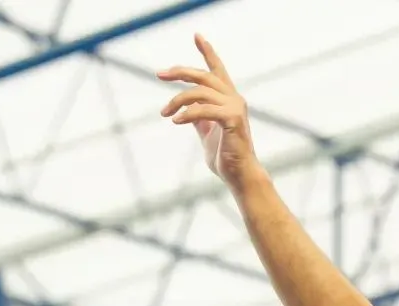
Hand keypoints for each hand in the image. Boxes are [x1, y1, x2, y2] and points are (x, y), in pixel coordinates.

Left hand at [158, 35, 261, 191]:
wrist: (239, 176)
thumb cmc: (225, 157)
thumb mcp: (207, 133)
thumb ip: (199, 119)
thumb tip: (186, 110)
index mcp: (229, 99)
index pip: (217, 70)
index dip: (207, 52)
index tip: (196, 36)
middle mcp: (234, 98)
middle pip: (203, 76)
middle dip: (179, 72)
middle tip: (159, 75)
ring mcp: (235, 107)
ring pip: (199, 92)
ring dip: (177, 100)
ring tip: (165, 113)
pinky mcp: (233, 119)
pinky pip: (204, 110)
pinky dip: (187, 114)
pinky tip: (176, 121)